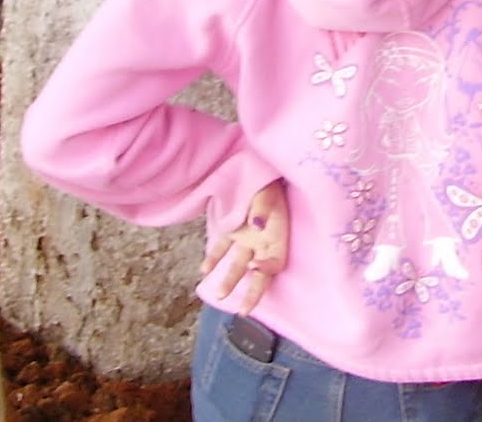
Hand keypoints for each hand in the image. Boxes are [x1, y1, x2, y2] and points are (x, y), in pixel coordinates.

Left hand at [200, 180, 288, 315]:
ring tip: (219, 296)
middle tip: (244, 311)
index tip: (254, 266)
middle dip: (252, 292)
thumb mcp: (268, 193)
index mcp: (277, 237)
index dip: (267, 268)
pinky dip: (213, 258)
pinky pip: (222, 248)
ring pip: (238, 264)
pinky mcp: (231, 232)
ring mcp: (246, 239)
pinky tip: (204, 270)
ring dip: (229, 280)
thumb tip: (257, 225)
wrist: (255, 170)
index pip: (275, 262)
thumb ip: (263, 208)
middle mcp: (262, 244)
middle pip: (259, 273)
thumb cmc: (267, 183)